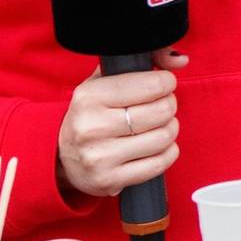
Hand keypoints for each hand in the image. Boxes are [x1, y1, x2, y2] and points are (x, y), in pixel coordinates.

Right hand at [57, 48, 185, 198]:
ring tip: (158, 125)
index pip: (149, 85)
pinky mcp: (110, 180)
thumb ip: (141, 62)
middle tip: (162, 105)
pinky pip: (160, 163)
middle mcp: (92, 127)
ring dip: (170, 128)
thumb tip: (180, 60)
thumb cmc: (91, 113)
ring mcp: (100, 157)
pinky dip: (168, 152)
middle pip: (160, 111)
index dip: (165, 83)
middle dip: (169, 105)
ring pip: (163, 137)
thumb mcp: (103, 81)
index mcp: (89, 97)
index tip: (164, 84)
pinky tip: (156, 146)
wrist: (60, 157)